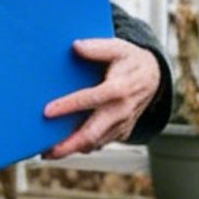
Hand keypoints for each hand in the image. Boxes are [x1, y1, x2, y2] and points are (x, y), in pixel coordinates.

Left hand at [41, 37, 162, 158]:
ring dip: (72, 149)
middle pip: (93, 133)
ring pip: (95, 143)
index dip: (69, 106)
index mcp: (120, 88)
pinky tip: (66, 146)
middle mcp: (122, 110)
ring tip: (49, 152)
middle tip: (46, 151)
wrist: (153, 76)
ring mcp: (123, 124)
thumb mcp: (118, 47)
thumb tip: (76, 46)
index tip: (47, 112)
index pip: (92, 99)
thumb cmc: (130, 60)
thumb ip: (98, 47)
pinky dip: (83, 147)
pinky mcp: (121, 132)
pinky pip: (101, 143)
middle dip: (69, 145)